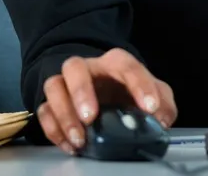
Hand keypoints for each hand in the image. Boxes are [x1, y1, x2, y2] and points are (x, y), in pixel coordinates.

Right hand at [36, 48, 177, 154]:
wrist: (106, 92)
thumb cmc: (129, 92)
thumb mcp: (155, 95)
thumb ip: (163, 104)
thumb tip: (161, 121)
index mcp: (115, 63)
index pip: (126, 64)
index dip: (139, 84)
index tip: (150, 107)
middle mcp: (88, 69)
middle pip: (75, 66)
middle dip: (81, 91)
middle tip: (91, 117)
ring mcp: (67, 85)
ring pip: (54, 87)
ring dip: (64, 114)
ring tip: (79, 139)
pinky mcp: (53, 105)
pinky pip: (44, 112)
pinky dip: (54, 130)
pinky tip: (70, 145)